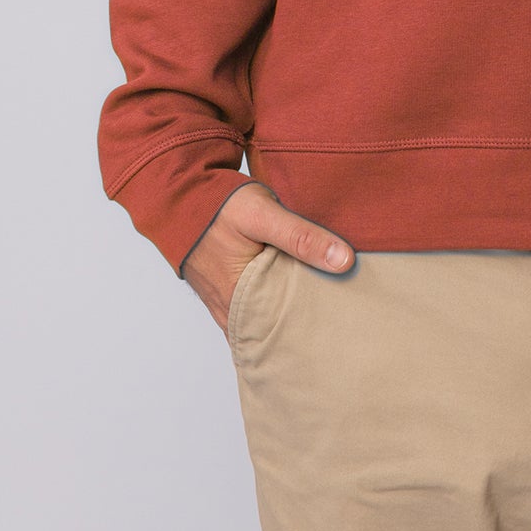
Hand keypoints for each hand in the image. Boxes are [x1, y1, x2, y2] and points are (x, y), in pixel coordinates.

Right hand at [180, 182, 355, 334]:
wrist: (181, 198)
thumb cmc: (220, 207)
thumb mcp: (263, 215)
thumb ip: (302, 237)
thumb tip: (345, 261)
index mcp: (243, 302)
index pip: (288, 333)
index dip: (318, 332)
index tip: (348, 331)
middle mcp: (234, 312)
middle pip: (279, 331)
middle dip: (307, 331)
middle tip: (344, 330)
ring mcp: (228, 306)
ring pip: (267, 323)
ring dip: (290, 320)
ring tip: (327, 319)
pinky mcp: (227, 295)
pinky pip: (255, 312)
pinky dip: (274, 311)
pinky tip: (296, 303)